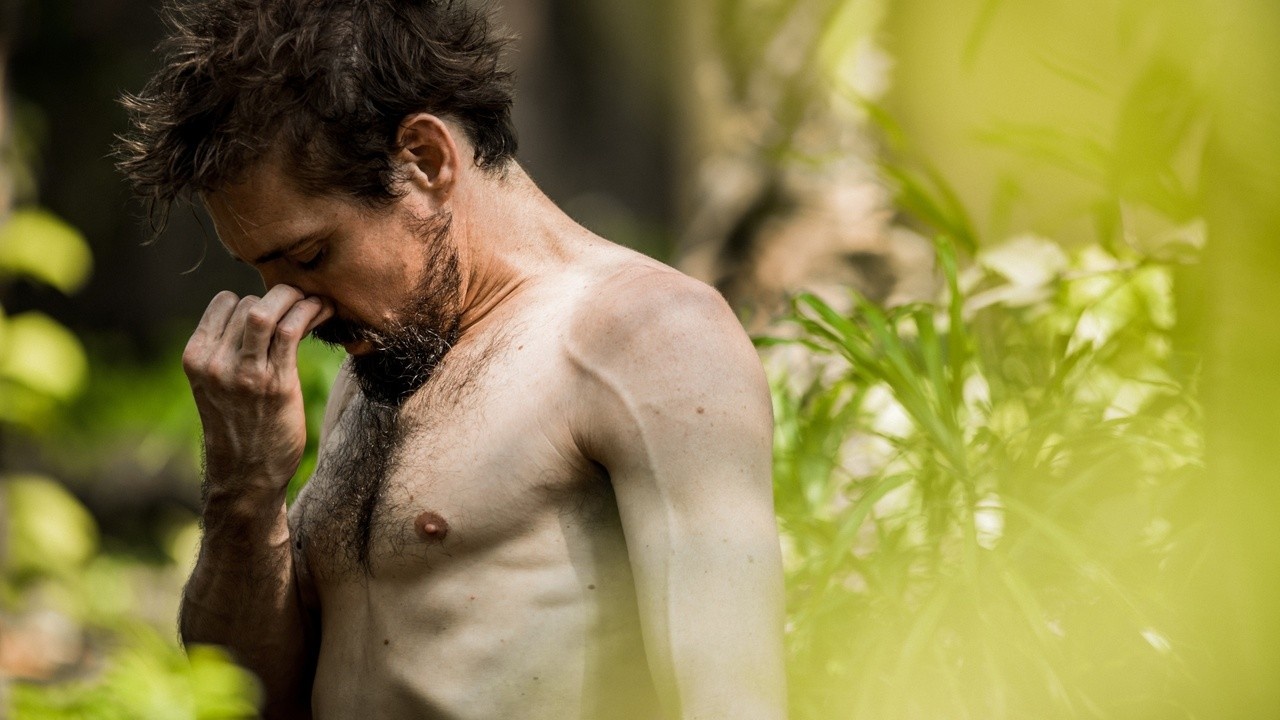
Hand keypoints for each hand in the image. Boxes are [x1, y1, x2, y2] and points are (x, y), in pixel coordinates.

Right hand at [182, 285, 332, 503]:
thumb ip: (228, 350)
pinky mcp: (276, 383)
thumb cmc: (239, 427)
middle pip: (249, 303)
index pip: (224, 303)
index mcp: (196, 358)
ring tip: (315, 302)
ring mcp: (245, 373)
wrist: (246, 475)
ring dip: (296, 298)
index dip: (252, 300)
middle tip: (302, 303)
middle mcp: (215, 362)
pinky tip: (322, 312)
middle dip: (280, 299)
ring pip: (267, 310)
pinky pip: (291, 330)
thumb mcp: (217, 385)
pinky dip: (310, 312)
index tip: (274, 308)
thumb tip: (259, 310)